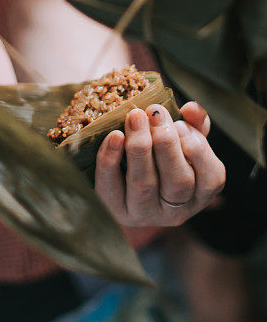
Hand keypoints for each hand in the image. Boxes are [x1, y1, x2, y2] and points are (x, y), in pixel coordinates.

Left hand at [94, 102, 224, 226]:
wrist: (120, 186)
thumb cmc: (159, 159)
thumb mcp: (181, 143)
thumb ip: (192, 125)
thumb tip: (192, 108)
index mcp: (198, 195)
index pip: (211, 178)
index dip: (197, 149)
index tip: (179, 122)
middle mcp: (174, 211)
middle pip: (178, 182)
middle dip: (167, 143)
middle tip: (154, 112)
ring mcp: (142, 213)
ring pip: (144, 184)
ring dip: (140, 146)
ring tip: (135, 116)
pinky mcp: (113, 209)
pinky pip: (110, 186)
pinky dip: (110, 159)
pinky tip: (114, 135)